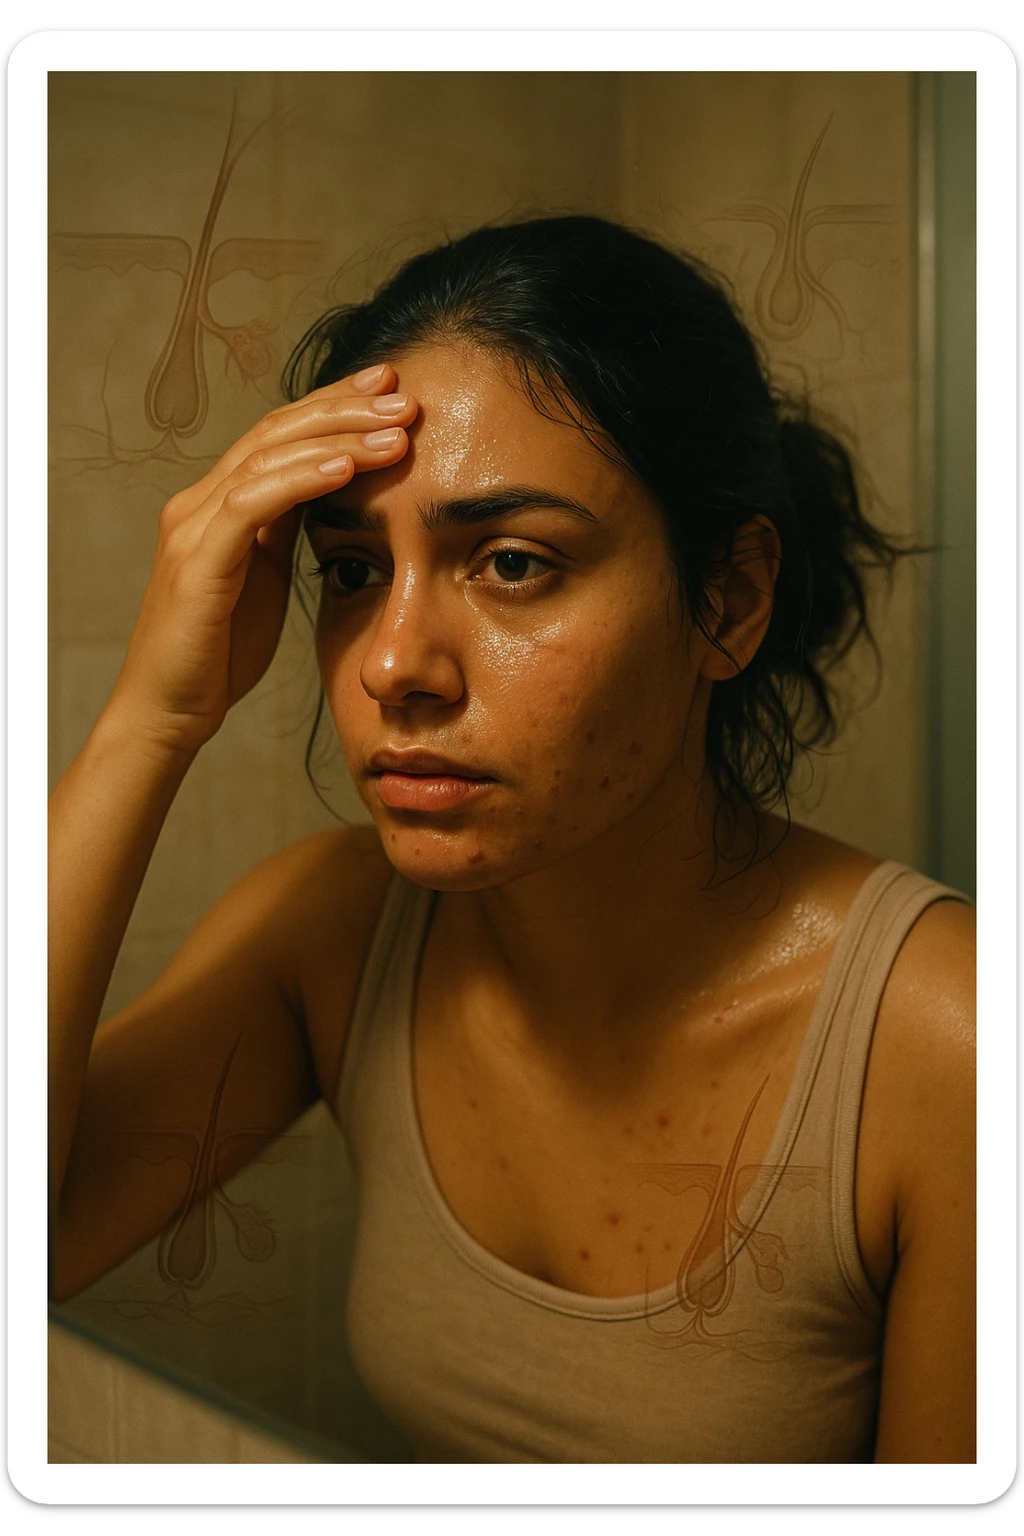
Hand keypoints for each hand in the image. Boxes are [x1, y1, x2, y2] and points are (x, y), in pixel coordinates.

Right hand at [109, 363, 416, 755]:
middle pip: (277, 431)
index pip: (279, 433)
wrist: (169, 709)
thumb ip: (284, 528)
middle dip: (343, 407)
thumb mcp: (264, 576)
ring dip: (338, 438)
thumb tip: (328, 488)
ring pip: (268, 457)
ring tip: (395, 430)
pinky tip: (347, 467)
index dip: (333, 404)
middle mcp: (199, 502)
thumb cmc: (219, 651)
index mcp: (218, 503)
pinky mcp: (197, 561)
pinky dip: (302, 479)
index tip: (388, 388)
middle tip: (403, 393)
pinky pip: (252, 504)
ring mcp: (193, 527)